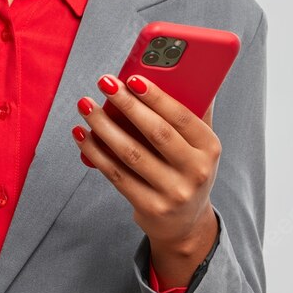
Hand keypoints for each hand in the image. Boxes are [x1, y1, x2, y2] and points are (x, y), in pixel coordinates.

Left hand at [71, 74, 219, 259]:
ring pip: (131, 153)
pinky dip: (96, 152)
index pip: (182, 117)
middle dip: (127, 104)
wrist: (185, 224)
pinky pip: (116, 174)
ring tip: (86, 105)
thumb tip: (186, 69)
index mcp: (209, 148)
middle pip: (156, 133)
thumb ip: (194, 111)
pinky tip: (82, 134)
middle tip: (104, 82)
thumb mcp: (200, 145)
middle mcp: (196, 171)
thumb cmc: (187, 169)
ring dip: (104, 126)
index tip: (132, 78)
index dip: (156, 96)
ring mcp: (173, 192)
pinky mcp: (149, 207)